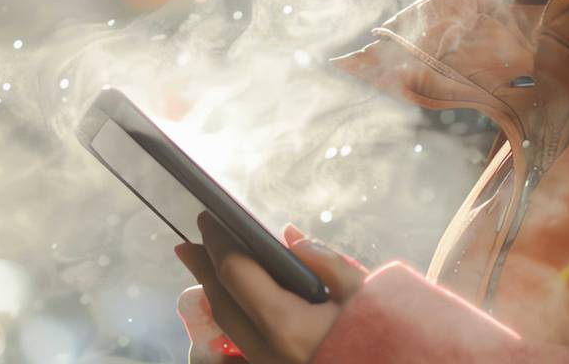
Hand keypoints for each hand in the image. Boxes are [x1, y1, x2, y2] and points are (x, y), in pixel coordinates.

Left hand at [174, 212, 368, 363]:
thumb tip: (291, 237)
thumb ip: (326, 261)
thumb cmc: (379, 337)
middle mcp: (266, 349)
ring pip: (227, 324)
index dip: (217, 242)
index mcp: (286, 324)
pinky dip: (228, 315)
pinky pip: (239, 342)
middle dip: (203, 268)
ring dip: (212, 291)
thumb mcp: (364, 294)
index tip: (208, 218)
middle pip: (221, 301)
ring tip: (201, 266)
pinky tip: (227, 301)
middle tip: (189, 242)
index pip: (235, 273)